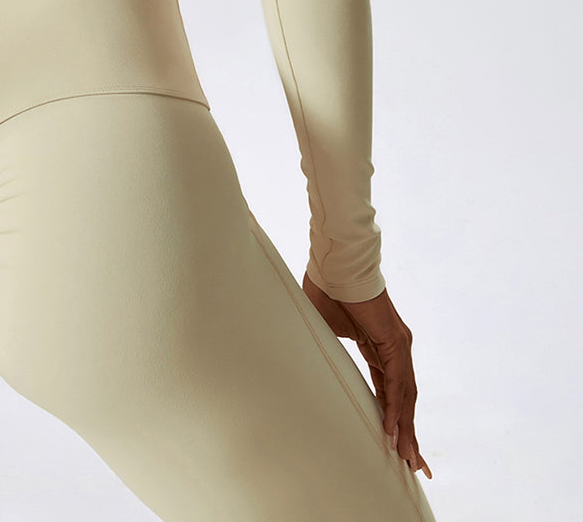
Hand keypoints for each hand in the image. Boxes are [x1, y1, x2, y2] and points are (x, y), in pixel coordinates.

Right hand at [302, 274, 432, 480]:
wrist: (334, 263)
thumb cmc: (324, 288)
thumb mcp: (325, 329)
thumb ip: (329, 350)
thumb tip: (314, 365)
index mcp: (379, 346)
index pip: (391, 390)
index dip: (393, 418)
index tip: (395, 444)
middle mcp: (396, 347)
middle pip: (404, 398)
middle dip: (408, 433)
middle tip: (414, 466)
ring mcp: (399, 344)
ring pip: (404, 395)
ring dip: (405, 428)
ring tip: (406, 458)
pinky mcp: (395, 340)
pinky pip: (397, 382)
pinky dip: (396, 408)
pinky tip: (394, 430)